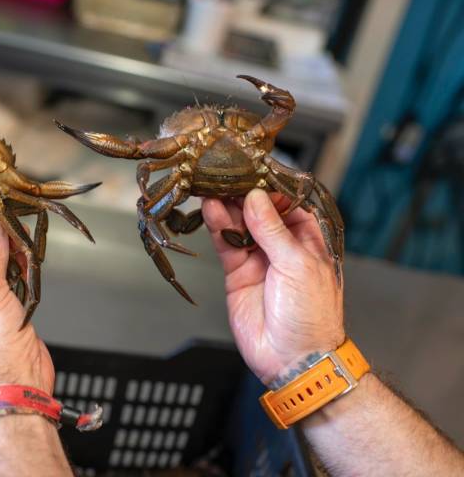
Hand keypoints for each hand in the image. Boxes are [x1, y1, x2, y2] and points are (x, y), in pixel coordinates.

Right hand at [202, 189, 344, 387]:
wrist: (293, 358)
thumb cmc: (311, 315)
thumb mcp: (298, 265)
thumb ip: (272, 230)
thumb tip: (255, 198)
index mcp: (309, 238)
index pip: (289, 201)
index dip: (270, 183)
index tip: (252, 165)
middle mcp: (283, 244)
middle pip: (260, 209)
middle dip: (243, 190)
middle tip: (224, 170)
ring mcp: (259, 257)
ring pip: (239, 222)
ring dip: (227, 205)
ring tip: (211, 185)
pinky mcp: (237, 271)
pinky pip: (226, 243)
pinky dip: (217, 226)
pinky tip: (210, 209)